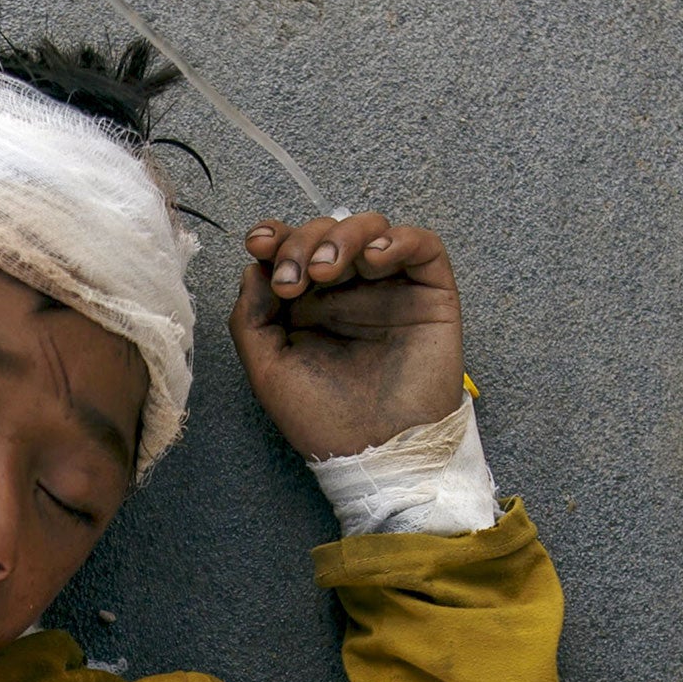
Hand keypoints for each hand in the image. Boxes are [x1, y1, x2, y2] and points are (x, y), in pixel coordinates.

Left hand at [226, 212, 464, 458]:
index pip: (292, 249)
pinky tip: (373, 259)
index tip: (260, 243)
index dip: (276, 235)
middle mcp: (347, 290)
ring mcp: (389, 289)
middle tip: (293, 279)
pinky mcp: (430, 294)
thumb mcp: (267, 369)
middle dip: (303, 242)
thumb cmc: (323, 418)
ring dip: (343, 236)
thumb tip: (254, 268)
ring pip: (371, 229)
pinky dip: (397, 239)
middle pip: (326, 232)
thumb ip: (251, 317)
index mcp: (307, 303)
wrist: (375, 452)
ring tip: (326, 269)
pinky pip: (423, 245)